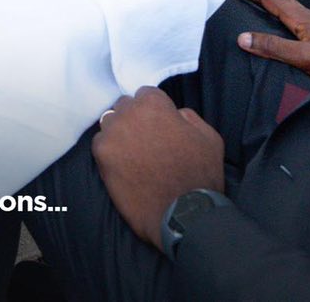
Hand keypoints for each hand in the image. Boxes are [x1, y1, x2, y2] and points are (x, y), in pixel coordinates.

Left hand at [91, 87, 225, 250]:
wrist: (183, 214)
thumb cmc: (200, 175)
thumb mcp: (209, 137)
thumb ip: (188, 117)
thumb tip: (173, 113)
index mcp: (153, 104)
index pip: (146, 95)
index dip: (155, 111)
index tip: (160, 126)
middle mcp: (128, 113)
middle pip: (125, 107)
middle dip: (135, 119)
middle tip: (147, 141)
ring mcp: (112, 133)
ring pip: (110, 123)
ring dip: (120, 133)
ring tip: (135, 154)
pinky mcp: (101, 155)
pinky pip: (101, 144)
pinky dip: (110, 151)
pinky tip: (124, 166)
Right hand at [232, 0, 309, 77]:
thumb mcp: (302, 56)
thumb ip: (273, 47)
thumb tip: (243, 38)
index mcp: (302, 17)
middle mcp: (308, 16)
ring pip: (289, 7)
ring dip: (272, 4)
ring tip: (258, 8)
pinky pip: (296, 17)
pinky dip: (282, 15)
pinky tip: (283, 27)